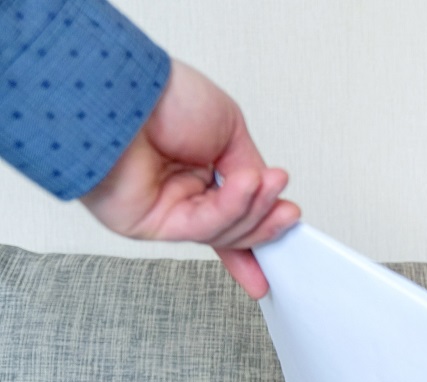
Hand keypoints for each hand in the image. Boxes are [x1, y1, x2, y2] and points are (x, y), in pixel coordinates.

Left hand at [80, 60, 299, 298]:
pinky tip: (245, 187)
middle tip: (289, 211)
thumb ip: (250, 171)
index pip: (236, 209)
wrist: (124, 90)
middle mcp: (182, 193)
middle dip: (266, 222)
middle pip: (234, 228)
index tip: (289, 228)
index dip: (264, 224)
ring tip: (268, 185)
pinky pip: (200, 227)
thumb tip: (265, 197)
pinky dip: (229, 209)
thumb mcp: (230, 129)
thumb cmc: (165, 96)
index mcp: (200, 169)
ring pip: (222, 232)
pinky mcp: (149, 224)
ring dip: (252, 209)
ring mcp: (166, 210)